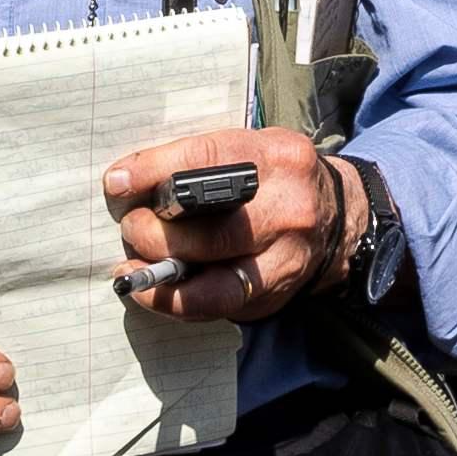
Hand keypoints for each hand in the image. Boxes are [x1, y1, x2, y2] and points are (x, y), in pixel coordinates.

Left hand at [101, 125, 342, 323]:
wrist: (338, 219)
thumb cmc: (275, 180)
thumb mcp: (252, 150)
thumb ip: (200, 162)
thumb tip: (126, 182)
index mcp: (278, 157)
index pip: (208, 159)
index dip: (155, 171)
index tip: (118, 182)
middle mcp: (288, 208)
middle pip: (210, 228)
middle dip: (155, 231)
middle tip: (130, 226)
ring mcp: (285, 257)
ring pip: (212, 277)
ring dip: (159, 271)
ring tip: (133, 262)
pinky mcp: (272, 294)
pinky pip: (215, 305)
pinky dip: (174, 301)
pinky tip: (150, 290)